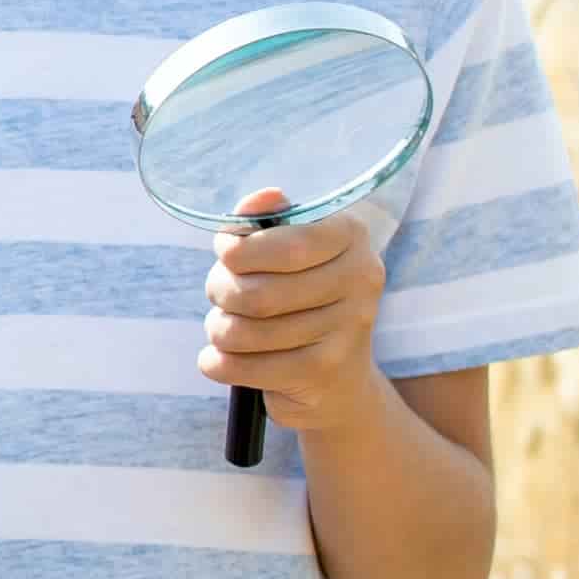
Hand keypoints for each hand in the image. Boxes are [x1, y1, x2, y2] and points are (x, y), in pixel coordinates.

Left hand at [202, 195, 393, 439]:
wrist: (339, 382)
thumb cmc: (297, 299)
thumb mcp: (284, 251)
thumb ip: (264, 221)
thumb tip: (264, 196)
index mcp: (352, 237)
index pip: (288, 244)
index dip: (240, 251)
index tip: (226, 255)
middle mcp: (361, 280)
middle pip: (257, 291)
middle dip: (220, 291)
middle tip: (221, 295)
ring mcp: (348, 331)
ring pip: (243, 331)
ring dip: (219, 329)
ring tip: (226, 327)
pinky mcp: (323, 373)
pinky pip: (241, 367)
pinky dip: (217, 363)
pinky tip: (222, 359)